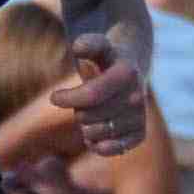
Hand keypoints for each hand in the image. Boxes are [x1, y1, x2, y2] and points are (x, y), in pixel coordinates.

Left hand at [44, 31, 150, 159]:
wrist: (132, 70)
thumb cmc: (106, 57)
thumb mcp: (99, 46)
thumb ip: (89, 44)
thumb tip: (78, 47)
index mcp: (126, 73)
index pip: (90, 95)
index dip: (67, 99)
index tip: (54, 97)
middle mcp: (136, 96)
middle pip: (86, 116)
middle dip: (77, 109)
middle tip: (82, 101)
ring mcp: (139, 116)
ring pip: (95, 135)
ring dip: (86, 127)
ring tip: (91, 113)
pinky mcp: (139, 133)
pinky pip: (113, 149)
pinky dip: (100, 146)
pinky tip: (96, 135)